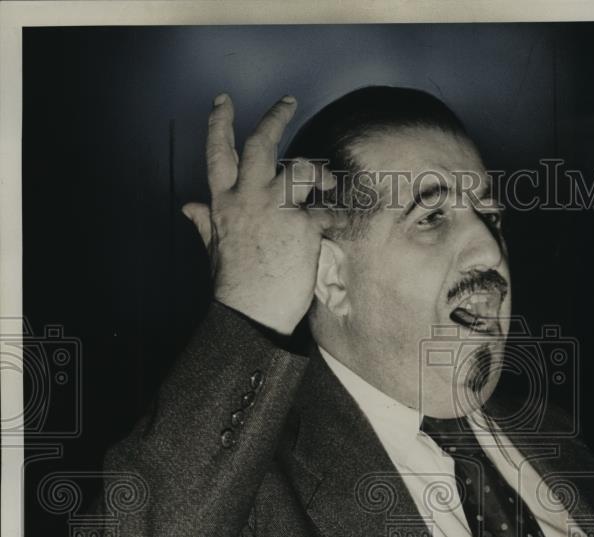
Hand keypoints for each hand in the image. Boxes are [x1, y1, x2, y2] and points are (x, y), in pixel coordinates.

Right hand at [183, 93, 335, 332]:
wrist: (252, 312)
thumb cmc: (234, 285)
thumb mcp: (213, 248)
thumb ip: (205, 222)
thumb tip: (188, 208)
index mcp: (224, 202)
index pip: (218, 153)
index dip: (219, 124)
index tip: (223, 102)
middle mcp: (249, 197)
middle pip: (261, 144)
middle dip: (275, 117)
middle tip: (287, 101)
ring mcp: (276, 209)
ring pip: (300, 168)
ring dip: (317, 170)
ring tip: (328, 180)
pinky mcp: (303, 226)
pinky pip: (325, 211)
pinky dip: (335, 216)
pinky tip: (339, 223)